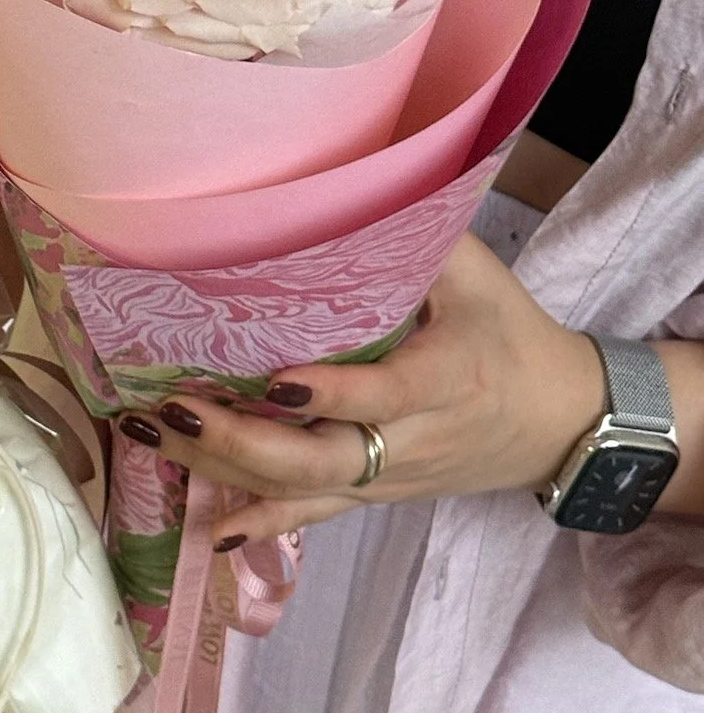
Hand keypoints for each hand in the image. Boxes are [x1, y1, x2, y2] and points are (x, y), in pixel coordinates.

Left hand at [118, 232, 606, 546]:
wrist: (557, 420)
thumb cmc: (508, 333)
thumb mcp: (479, 277)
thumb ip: (421, 238)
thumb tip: (353, 183)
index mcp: (444, 380)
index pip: (383, 397)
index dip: (331, 395)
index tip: (274, 380)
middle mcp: (412, 440)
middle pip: (323, 459)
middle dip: (242, 440)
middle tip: (174, 407)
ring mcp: (389, 476)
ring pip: (306, 490)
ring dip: (227, 471)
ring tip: (156, 439)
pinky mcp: (375, 493)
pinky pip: (313, 515)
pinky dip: (261, 522)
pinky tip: (208, 529)